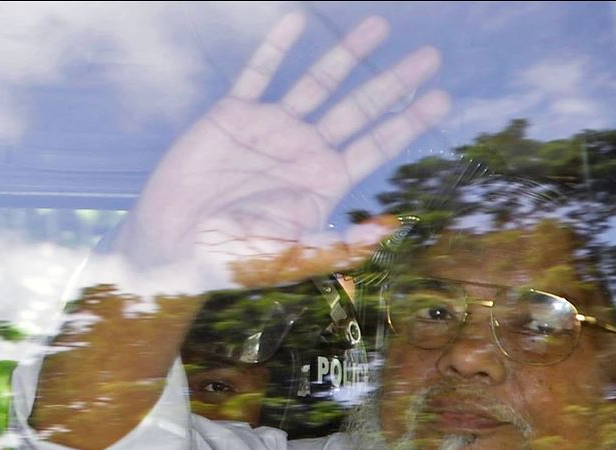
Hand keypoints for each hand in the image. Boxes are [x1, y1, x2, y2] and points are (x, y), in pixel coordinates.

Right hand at [118, 13, 449, 286]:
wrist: (174, 247)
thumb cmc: (234, 261)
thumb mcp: (291, 255)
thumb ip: (338, 244)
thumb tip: (387, 232)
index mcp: (324, 183)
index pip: (376, 146)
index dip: (409, 121)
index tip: (441, 96)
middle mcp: (305, 152)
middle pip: (360, 109)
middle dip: (394, 83)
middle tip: (430, 57)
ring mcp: (271, 129)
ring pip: (318, 84)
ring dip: (347, 55)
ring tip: (380, 26)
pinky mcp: (232, 115)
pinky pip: (259, 72)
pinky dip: (278, 48)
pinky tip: (300, 21)